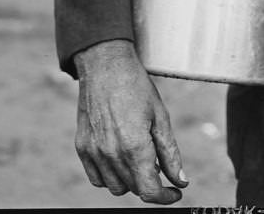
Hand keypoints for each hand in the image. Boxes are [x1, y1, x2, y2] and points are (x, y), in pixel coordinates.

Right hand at [73, 39, 188, 204]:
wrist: (105, 66)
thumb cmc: (136, 87)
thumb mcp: (161, 116)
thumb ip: (170, 152)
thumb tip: (181, 181)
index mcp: (134, 146)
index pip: (149, 191)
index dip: (165, 197)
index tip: (175, 192)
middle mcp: (111, 153)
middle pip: (135, 189)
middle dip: (151, 182)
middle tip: (158, 163)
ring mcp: (93, 152)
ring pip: (115, 187)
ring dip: (131, 180)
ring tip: (139, 157)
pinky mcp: (82, 148)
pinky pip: (97, 178)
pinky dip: (110, 176)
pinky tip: (120, 158)